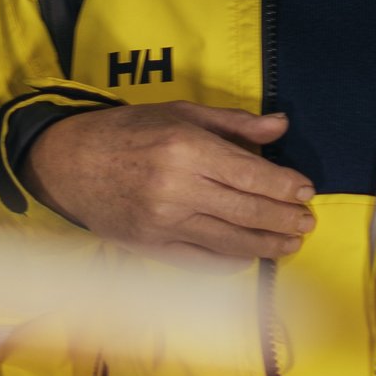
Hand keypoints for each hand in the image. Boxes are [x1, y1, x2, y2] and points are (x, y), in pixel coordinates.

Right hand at [26, 103, 314, 266]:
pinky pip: (199, 261)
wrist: (68, 162)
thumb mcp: (180, 112)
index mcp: (186, 148)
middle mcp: (177, 188)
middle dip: (283, 220)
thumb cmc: (128, 131)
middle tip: (307, 223)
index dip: (284, 187)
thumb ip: (233, 123)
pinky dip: (228, 262)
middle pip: (246, 211)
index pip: (250, 175)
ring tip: (289, 244)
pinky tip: (248, 259)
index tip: (306, 192)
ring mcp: (163, 222)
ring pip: (228, 241)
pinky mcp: (150, 246)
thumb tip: (280, 127)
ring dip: (265, 245)